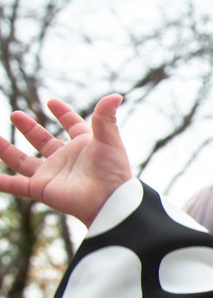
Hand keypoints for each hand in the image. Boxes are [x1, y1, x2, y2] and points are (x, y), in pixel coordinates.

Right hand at [0, 94, 132, 225]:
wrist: (108, 201)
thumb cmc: (113, 171)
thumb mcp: (109, 140)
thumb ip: (106, 117)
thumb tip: (116, 95)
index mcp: (84, 145)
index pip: (73, 126)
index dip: (63, 114)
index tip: (51, 102)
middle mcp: (66, 159)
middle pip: (44, 141)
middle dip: (30, 128)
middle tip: (15, 114)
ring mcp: (52, 174)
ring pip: (23, 161)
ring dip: (6, 150)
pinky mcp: (42, 188)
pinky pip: (16, 185)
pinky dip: (2, 182)